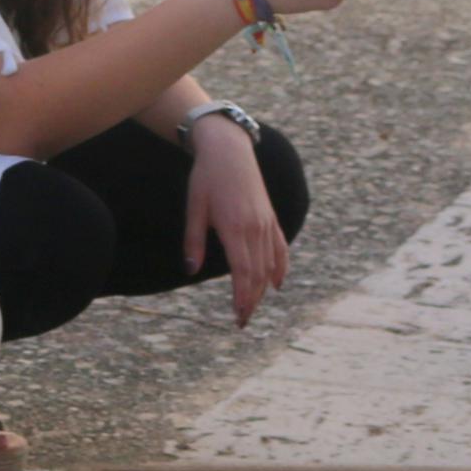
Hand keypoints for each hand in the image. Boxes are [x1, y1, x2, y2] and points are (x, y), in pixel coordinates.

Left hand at [182, 116, 290, 325]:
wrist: (229, 150)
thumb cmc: (206, 177)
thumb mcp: (194, 208)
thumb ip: (193, 241)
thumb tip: (190, 270)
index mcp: (234, 227)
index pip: (242, 273)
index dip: (242, 297)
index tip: (237, 317)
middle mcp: (255, 228)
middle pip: (258, 274)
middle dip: (251, 301)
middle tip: (241, 321)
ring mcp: (266, 223)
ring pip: (269, 264)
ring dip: (262, 289)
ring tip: (252, 307)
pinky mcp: (270, 217)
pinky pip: (279, 248)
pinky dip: (280, 268)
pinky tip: (276, 284)